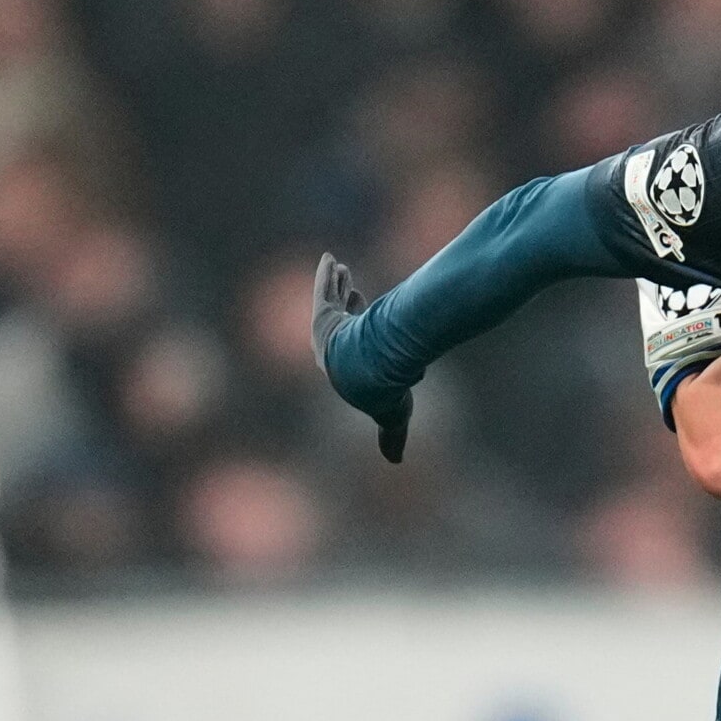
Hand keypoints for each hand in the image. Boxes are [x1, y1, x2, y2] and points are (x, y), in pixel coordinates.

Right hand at [313, 253, 411, 463]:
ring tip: (342, 267)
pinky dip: (324, 274)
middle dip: (344, 303)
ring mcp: (328, 332)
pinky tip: (330, 258)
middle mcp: (334, 349)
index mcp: (347, 369)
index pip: (351, 344)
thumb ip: (393, 434)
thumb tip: (397, 463)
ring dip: (335, 285)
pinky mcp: (324, 317)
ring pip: (331, 302)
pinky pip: (323, 289)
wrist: (366, 376)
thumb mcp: (393, 415)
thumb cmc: (380, 394)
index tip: (364, 314)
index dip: (355, 327)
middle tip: (353, 287)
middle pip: (340, 320)